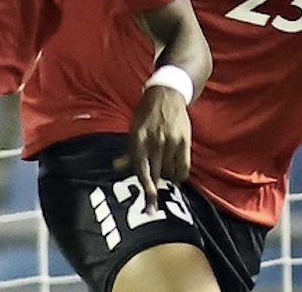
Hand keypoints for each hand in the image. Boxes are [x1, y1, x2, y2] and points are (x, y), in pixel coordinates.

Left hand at [114, 85, 190, 213]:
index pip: (141, 166)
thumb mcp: (133, 129)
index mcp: (139, 138)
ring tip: (163, 175)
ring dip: (166, 178)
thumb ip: (129, 151)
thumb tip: (116, 167)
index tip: (149, 198)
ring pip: (170, 172)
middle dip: (155, 191)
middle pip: (156, 173)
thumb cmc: (146, 115)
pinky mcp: (185, 141)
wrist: (166, 95)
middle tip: (153, 206)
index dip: (146, 184)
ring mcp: (171, 141)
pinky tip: (176, 175)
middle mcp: (156, 140)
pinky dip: (179, 174)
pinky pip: (183, 166)